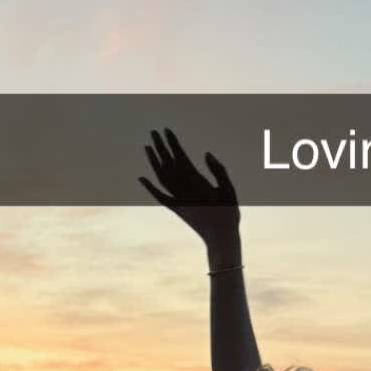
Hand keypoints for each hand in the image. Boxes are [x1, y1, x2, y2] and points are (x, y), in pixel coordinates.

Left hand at [138, 126, 239, 248]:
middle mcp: (184, 191)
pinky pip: (160, 196)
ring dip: (153, 162)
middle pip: (168, 165)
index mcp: (198, 184)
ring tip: (148, 146)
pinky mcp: (176, 209)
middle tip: (154, 132)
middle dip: (161, 147)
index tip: (167, 130)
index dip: (173, 144)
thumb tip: (206, 154)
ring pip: (161, 178)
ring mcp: (178, 201)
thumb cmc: (228, 214)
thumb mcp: (229, 190)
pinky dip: (149, 187)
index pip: (181, 159)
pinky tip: (141, 178)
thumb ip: (219, 171)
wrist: (220, 239)